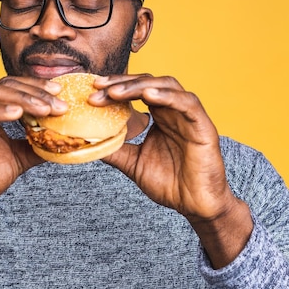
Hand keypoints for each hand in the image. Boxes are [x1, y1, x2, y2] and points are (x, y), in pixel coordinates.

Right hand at [0, 77, 66, 254]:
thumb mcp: (19, 158)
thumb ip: (38, 145)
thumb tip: (65, 139)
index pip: (15, 87)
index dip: (38, 87)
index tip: (61, 93)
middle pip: (6, 85)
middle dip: (35, 92)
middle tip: (58, 104)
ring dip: (21, 98)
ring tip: (44, 109)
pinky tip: (17, 113)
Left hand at [91, 74, 252, 266]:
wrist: (194, 206)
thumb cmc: (170, 184)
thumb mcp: (133, 163)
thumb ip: (114, 149)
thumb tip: (85, 141)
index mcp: (160, 116)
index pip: (136, 91)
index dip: (115, 87)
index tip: (92, 90)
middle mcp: (174, 111)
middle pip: (148, 83)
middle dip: (121, 83)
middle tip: (98, 87)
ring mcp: (190, 116)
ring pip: (167, 86)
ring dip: (139, 86)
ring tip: (115, 92)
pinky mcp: (203, 126)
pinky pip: (187, 103)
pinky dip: (168, 96)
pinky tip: (149, 95)